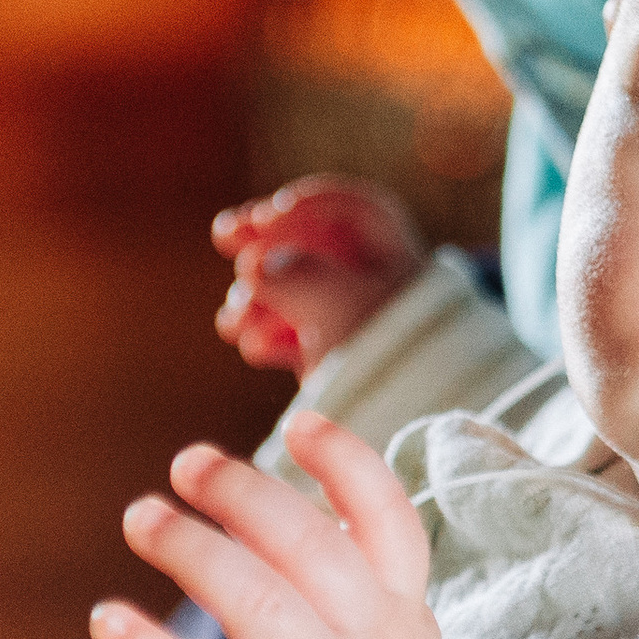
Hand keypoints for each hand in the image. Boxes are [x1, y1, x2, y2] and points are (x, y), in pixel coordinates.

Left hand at [87, 410, 439, 638]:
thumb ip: (344, 574)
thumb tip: (257, 488)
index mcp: (401, 609)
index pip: (388, 519)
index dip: (346, 463)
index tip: (296, 424)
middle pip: (308, 546)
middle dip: (241, 492)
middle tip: (186, 465)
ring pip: (253, 599)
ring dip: (187, 546)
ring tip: (141, 516)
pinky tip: (105, 618)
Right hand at [212, 175, 426, 374]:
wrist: (414, 432)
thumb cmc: (386, 354)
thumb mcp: (339, 302)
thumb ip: (295, 275)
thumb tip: (257, 267)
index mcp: (394, 257)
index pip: (347, 209)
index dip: (302, 206)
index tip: (266, 221)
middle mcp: (375, 284)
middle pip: (311, 245)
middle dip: (264, 244)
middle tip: (224, 236)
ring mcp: (353, 323)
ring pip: (293, 290)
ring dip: (256, 296)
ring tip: (236, 318)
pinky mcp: (335, 361)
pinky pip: (293, 334)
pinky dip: (269, 334)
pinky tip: (254, 348)